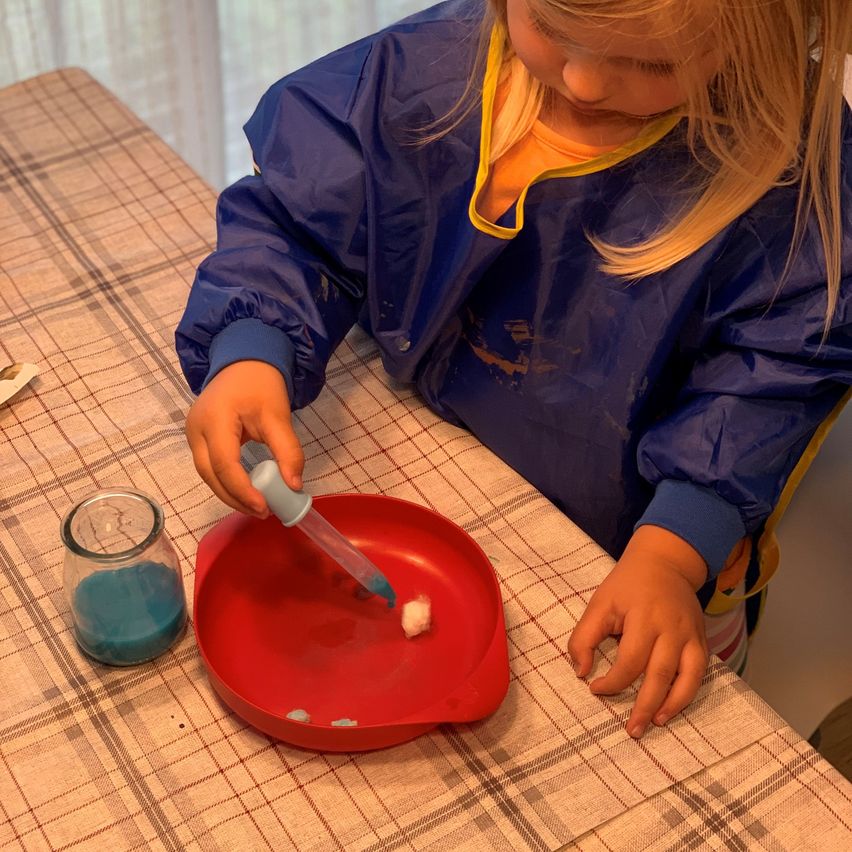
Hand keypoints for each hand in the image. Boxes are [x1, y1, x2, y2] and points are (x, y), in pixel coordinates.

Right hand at [185, 360, 304, 514]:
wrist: (244, 362)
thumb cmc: (260, 384)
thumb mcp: (278, 415)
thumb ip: (287, 451)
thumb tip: (293, 486)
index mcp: (214, 420)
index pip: (225, 465)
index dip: (243, 491)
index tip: (265, 507)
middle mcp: (195, 429)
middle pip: (210, 475)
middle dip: (235, 498)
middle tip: (263, 512)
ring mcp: (192, 434)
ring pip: (207, 474)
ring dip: (230, 493)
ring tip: (256, 505)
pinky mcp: (198, 437)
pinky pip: (209, 466)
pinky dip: (226, 481)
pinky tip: (245, 490)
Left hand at [567, 526, 709, 737]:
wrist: (665, 562)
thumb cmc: (627, 584)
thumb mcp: (600, 603)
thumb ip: (584, 637)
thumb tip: (580, 673)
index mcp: (644, 618)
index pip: (630, 662)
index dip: (612, 682)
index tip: (594, 689)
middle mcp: (672, 630)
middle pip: (660, 675)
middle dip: (645, 705)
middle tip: (631, 730)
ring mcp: (691, 636)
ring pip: (687, 678)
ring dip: (673, 705)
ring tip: (655, 723)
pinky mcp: (702, 639)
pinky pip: (699, 672)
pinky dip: (688, 693)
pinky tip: (673, 706)